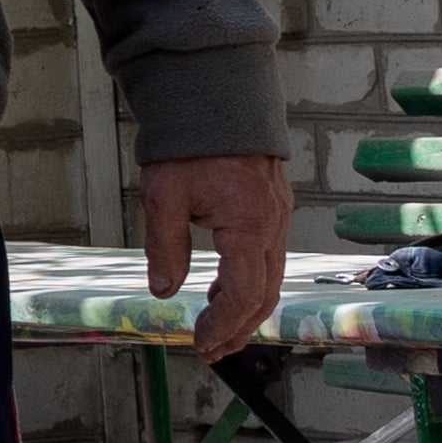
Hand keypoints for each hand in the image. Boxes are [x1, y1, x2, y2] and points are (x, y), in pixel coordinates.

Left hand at [142, 148, 293, 365]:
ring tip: (217, 332)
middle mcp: (273, 224)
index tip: (199, 344)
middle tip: (210, 352)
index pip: (243, 295)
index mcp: (250, 225)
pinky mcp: (272, 206)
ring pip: (270, 277)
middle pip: (264, 294)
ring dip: (245, 308)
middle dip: (238, 328)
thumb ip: (165, 247)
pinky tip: (220, 290)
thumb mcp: (163, 196)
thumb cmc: (189, 140)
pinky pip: (267, 255)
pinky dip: (249, 281)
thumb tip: (163, 290)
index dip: (222, 326)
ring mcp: (278, 214)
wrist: (215, 90)